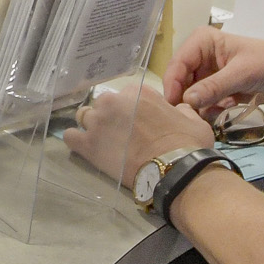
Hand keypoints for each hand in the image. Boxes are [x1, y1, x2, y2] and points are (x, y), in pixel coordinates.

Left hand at [65, 82, 212, 187]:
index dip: (131, 110)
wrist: (174, 171)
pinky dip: (76, 140)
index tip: (136, 123)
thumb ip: (181, 109)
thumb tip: (179, 108)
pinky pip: (70, 136)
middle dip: (109, 116)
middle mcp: (114, 102)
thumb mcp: (193, 120)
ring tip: (102, 141)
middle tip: (120, 134)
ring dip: (92, 126)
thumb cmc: (187, 145)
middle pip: (103, 104)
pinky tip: (84, 147)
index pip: (126, 96)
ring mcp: (98, 122)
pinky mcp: (87, 144)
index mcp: (138, 93)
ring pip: (84, 117)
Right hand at [163, 26, 263, 115]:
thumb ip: (213, 87)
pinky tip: (226, 109)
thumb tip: (187, 101)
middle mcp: (203, 55)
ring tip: (216, 111)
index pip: (178, 63)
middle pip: (183, 80)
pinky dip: (212, 109)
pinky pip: (206, 102)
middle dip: (188, 98)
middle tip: (192, 115)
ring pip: (193, 93)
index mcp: (204, 41)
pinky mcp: (221, 88)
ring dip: (201, 105)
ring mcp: (212, 73)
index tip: (175, 105)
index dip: (173, 84)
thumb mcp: (241, 74)